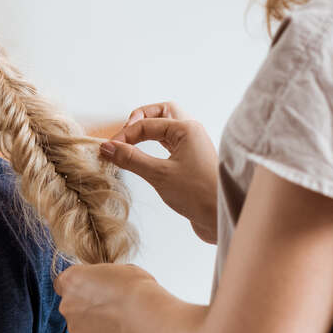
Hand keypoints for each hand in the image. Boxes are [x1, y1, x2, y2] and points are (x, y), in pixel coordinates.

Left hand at [55, 263, 156, 332]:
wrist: (144, 315)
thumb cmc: (135, 289)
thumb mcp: (116, 271)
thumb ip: (100, 280)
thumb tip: (104, 286)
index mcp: (71, 280)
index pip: (62, 284)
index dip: (77, 287)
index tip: (90, 290)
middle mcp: (66, 305)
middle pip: (71, 307)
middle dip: (85, 308)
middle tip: (109, 308)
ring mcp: (74, 329)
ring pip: (80, 327)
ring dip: (93, 326)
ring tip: (117, 323)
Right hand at [100, 102, 218, 242]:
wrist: (224, 217)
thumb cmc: (199, 194)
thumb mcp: (159, 174)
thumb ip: (131, 159)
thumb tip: (108, 147)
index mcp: (186, 128)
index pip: (146, 124)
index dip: (124, 136)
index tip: (108, 150)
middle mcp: (191, 133)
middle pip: (161, 114)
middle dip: (140, 121)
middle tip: (124, 135)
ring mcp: (193, 147)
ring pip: (166, 129)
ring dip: (148, 132)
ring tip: (131, 142)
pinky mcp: (191, 163)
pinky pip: (169, 145)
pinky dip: (154, 147)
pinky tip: (145, 156)